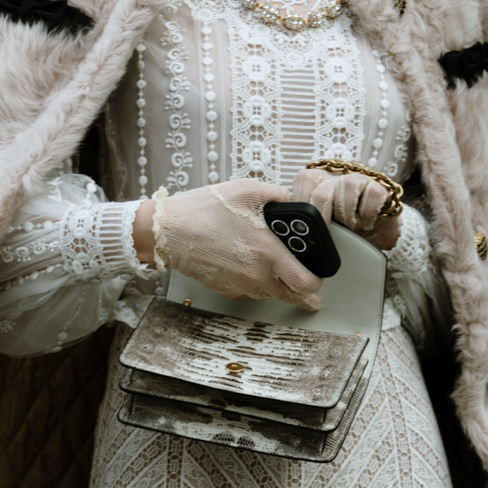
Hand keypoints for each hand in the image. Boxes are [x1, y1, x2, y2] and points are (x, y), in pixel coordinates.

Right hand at [154, 178, 320, 308]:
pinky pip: (248, 291)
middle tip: (309, 288)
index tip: (318, 275)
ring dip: (278, 286)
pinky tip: (250, 267)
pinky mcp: (225, 288)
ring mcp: (240, 285)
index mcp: (267, 252)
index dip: (317, 281)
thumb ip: (274, 194)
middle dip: (304, 293)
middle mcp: (256, 275)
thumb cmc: (203, 210)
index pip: (305, 282)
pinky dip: (254, 283)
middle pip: (292, 297)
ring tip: (278, 271)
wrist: (168, 231)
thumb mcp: (246, 190)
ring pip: (269, 294)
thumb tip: (287, 198)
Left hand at [288, 166, 402, 252]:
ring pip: (348, 185)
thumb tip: (287, 232)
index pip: (305, 180)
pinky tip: (367, 222)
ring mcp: (358, 180)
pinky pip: (372, 193)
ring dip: (347, 214)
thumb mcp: (318, 227)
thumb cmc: (341, 232)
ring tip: (351, 226)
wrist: (372, 238)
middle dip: (324, 216)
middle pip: (323, 190)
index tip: (307, 225)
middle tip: (329, 231)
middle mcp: (336, 178)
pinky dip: (368, 213)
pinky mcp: (379, 187)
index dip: (304, 203)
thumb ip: (304, 222)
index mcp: (316, 182)